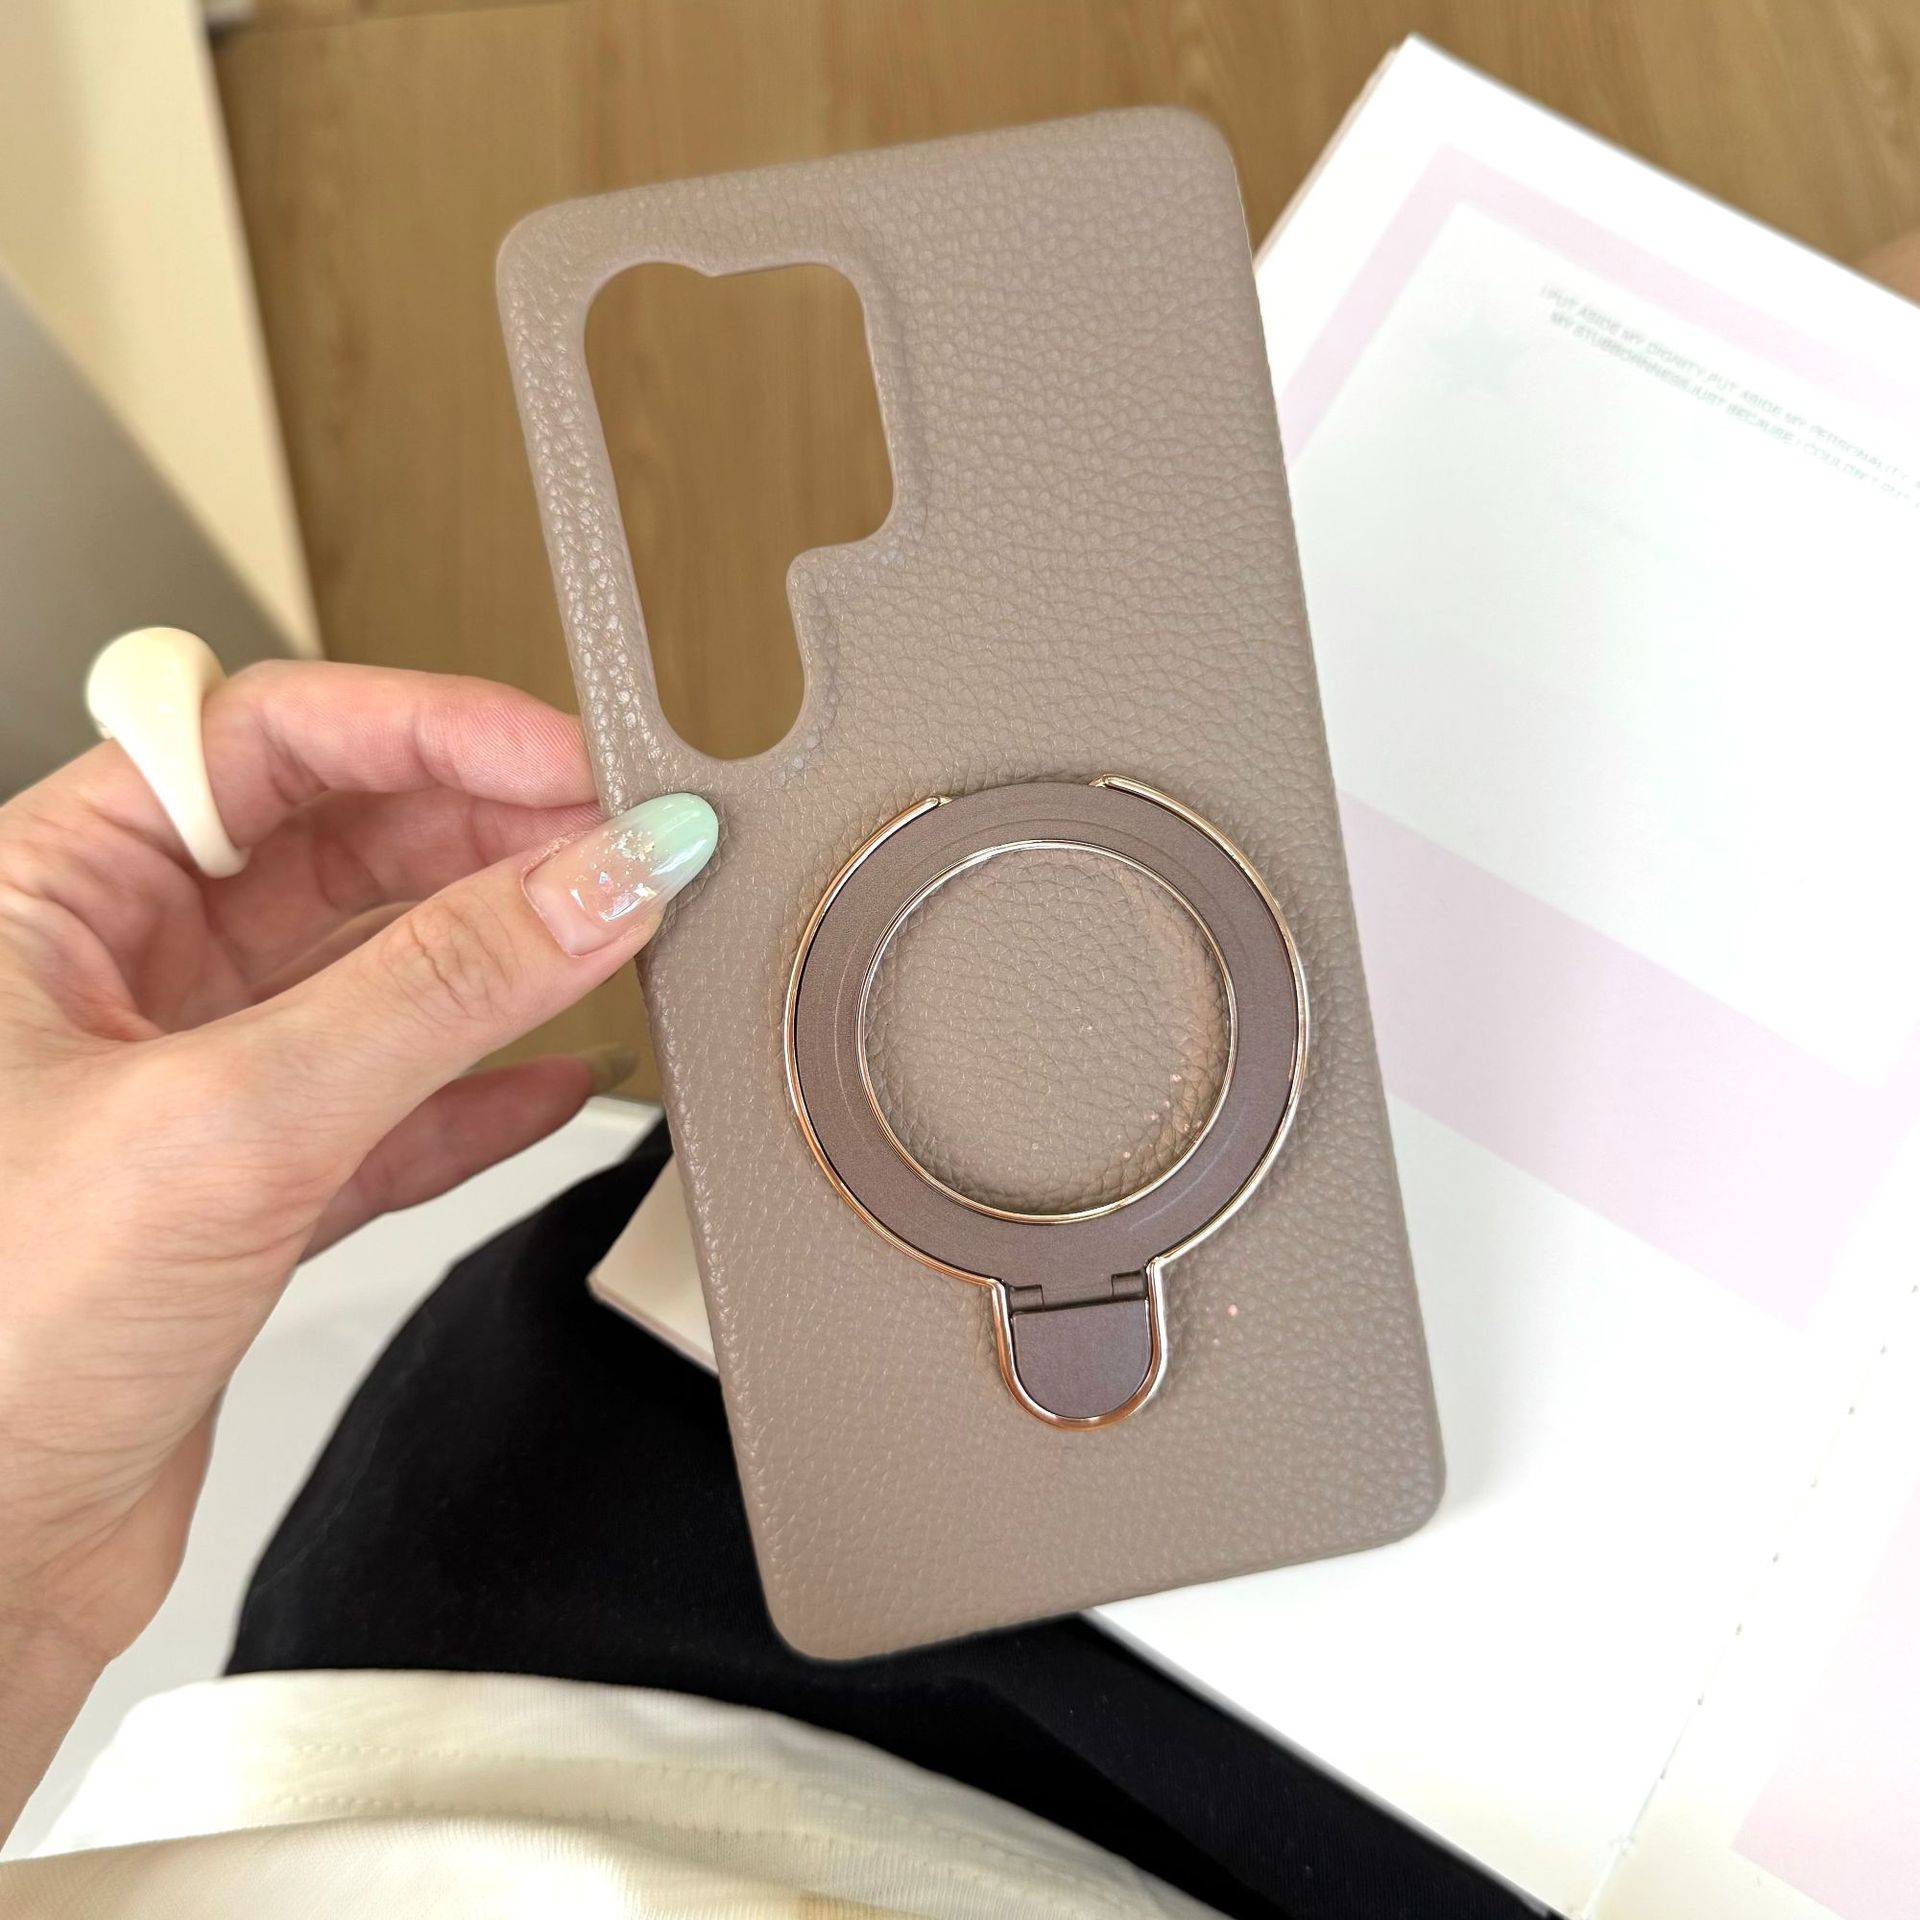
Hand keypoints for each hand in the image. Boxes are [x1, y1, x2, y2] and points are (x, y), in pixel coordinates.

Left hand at [0, 661, 713, 1828]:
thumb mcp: (232, 1122)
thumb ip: (441, 990)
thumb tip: (596, 883)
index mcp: (48, 896)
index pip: (268, 740)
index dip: (431, 728)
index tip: (569, 763)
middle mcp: (114, 975)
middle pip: (341, 844)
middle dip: (490, 837)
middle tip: (622, 851)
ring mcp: (186, 1084)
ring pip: (380, 973)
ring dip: (504, 959)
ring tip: (616, 941)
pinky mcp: (242, 1193)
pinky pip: (394, 1105)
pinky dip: (485, 1095)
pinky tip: (563, 1081)